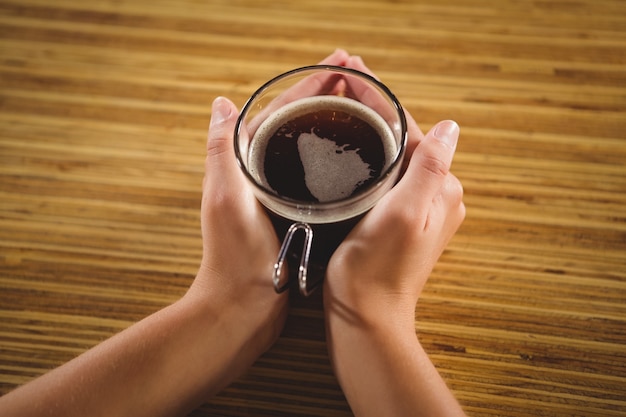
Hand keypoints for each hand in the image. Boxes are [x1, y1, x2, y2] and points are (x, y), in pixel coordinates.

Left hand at [186, 48, 352, 365]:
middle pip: (296, 123)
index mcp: (243, 163)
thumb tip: (223, 103)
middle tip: (359, 76)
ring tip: (363, 104)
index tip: (342, 65)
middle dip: (325, 95)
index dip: (310, 84)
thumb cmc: (234, 256)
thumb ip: (222, 151)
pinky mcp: (294, 213)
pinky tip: (356, 154)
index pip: (280, 110)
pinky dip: (333, 157)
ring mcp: (278, 193)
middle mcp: (259, 173)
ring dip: (331, 121)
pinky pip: (316, 174)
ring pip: (308, 146)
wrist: (242, 308)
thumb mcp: (227, 198)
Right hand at [324, 56, 464, 327]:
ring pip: (395, 157)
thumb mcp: (404, 214)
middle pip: (404, 140)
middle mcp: (436, 197)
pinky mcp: (399, 220)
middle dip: (376, 109)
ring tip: (344, 102)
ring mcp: (418, 210)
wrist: (364, 316)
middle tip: (345, 80)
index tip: (355, 72)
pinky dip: (371, 156)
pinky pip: (387, 176)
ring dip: (373, 129)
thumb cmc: (377, 269)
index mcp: (442, 190)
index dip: (381, 100)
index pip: (410, 131)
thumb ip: (430, 169)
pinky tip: (352, 147)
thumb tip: (451, 126)